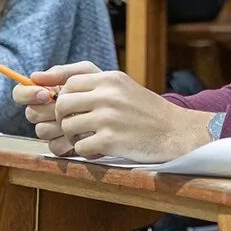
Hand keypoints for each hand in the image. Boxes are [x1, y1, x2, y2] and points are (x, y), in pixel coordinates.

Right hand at [14, 61, 103, 154]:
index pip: (21, 93)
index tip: (45, 93)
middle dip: (48, 109)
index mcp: (47, 93)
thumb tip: (34, 76)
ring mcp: (54, 131)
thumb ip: (62, 72)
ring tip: (82, 117)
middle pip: (30, 114)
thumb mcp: (87, 73)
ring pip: (41, 130)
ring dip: (60, 123)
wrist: (127, 110)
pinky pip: (54, 147)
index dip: (27, 94)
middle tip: (66, 106)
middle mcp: (46, 113)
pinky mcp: (64, 148)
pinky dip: (69, 141)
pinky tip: (85, 133)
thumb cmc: (105, 88)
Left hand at [55, 68, 212, 160]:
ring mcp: (109, 117)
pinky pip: (80, 147)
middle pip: (62, 104)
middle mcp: (108, 95)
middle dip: (62, 118)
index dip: (63, 97)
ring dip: (73, 136)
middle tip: (74, 127)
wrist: (175, 131)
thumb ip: (96, 85)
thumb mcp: (124, 87)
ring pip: (68, 126)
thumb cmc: (147, 112)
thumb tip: (54, 85)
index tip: (70, 109)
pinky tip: (98, 149)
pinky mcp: (111, 140)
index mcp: (111, 79)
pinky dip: (85, 151)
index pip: (70, 82)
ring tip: (87, 138)